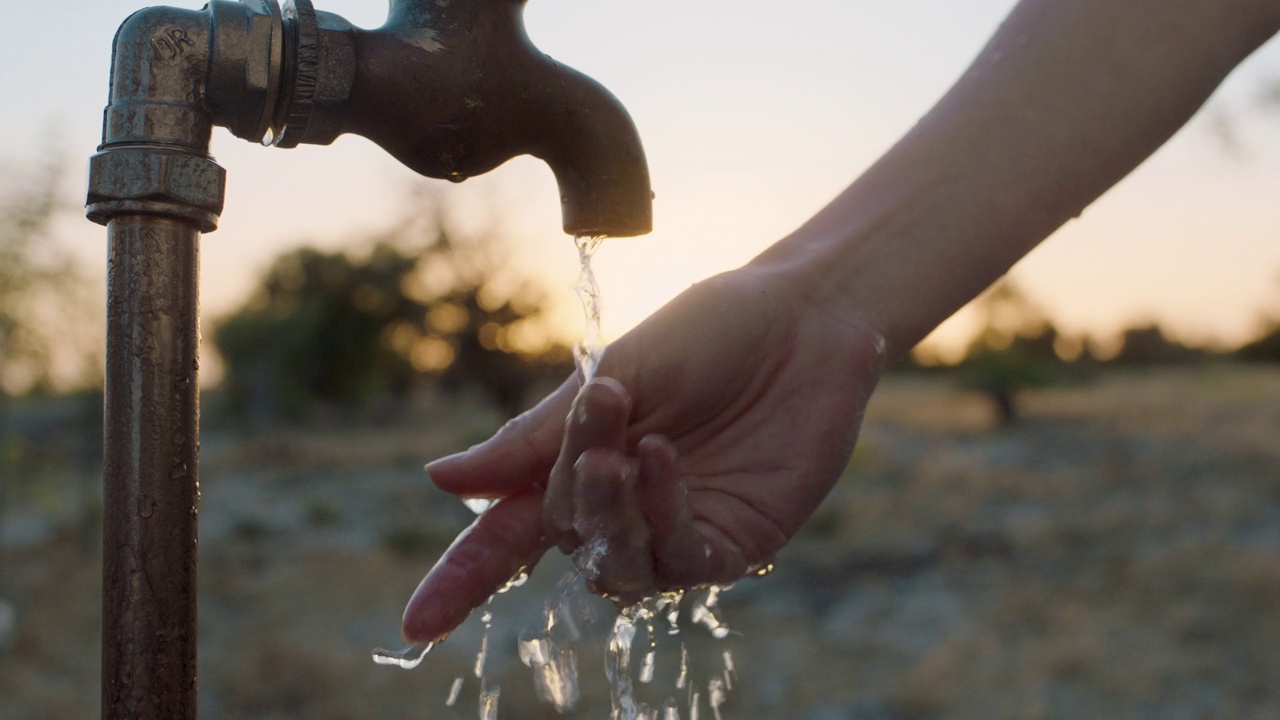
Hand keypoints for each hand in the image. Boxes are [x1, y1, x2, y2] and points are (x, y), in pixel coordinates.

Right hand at [401, 265, 886, 642]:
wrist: (803, 316)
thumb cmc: (708, 334)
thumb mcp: (617, 373)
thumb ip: (538, 438)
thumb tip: (440, 481)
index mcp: (582, 462)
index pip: (510, 535)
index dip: (464, 579)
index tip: (415, 626)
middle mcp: (625, 506)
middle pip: (564, 536)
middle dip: (569, 486)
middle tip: (599, 418)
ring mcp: (678, 528)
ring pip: (619, 566)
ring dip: (607, 515)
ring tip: (619, 453)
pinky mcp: (735, 540)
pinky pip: (682, 559)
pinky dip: (661, 514)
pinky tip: (662, 459)